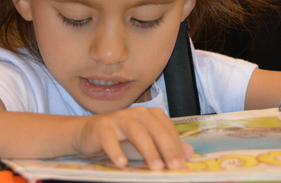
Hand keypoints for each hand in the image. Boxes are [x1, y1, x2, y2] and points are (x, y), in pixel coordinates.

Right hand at [74, 106, 193, 169]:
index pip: (168, 130)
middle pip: (156, 129)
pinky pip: (110, 138)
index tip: (182, 165)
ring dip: (148, 150)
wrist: (91, 132)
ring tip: (155, 167)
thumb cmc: (122, 138)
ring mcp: (119, 117)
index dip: (176, 146)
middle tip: (175, 166)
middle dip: (167, 149)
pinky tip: (122, 164)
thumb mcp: (147, 143)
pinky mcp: (102, 126)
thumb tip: (189, 154)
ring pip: (137, 132)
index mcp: (151, 115)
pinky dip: (116, 151)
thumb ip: (167, 147)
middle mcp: (138, 113)